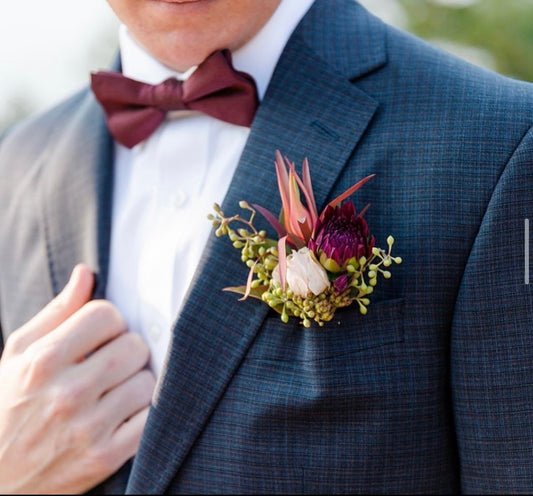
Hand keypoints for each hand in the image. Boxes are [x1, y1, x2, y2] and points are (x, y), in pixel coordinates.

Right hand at [0, 264, 154, 493]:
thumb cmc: (8, 405)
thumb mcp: (19, 354)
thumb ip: (58, 311)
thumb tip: (87, 273)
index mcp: (43, 361)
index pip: (107, 314)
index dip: (108, 322)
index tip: (100, 336)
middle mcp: (67, 394)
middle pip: (134, 345)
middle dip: (125, 350)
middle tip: (109, 364)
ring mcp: (88, 428)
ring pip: (147, 381)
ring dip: (135, 383)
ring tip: (111, 391)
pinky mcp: (106, 457)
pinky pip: (151, 418)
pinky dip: (142, 414)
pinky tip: (121, 414)